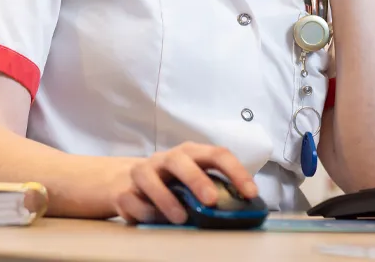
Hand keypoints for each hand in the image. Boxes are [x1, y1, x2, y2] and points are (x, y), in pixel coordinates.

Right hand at [112, 142, 258, 224]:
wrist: (126, 183)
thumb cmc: (171, 185)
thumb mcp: (194, 184)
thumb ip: (214, 191)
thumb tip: (242, 212)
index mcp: (190, 155)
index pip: (216, 154)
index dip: (235, 171)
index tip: (251, 193)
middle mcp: (165, 159)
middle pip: (179, 160)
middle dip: (197, 179)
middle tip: (212, 200)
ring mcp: (142, 172)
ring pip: (149, 177)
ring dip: (166, 198)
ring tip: (180, 218)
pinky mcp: (123, 190)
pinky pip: (130, 199)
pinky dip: (143, 211)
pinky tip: (154, 220)